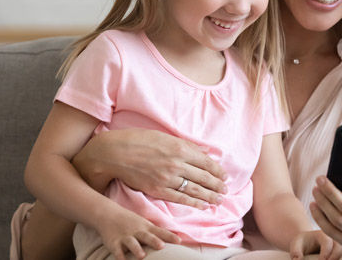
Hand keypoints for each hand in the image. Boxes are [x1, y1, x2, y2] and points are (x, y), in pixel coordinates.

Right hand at [73, 128, 227, 208]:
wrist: (115, 153)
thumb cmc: (139, 140)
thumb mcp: (165, 136)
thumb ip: (185, 145)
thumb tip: (204, 150)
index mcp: (179, 148)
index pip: (206, 162)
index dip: (218, 171)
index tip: (225, 176)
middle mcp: (176, 164)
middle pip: (204, 177)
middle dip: (217, 185)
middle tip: (226, 190)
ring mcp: (167, 178)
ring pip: (194, 190)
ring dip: (209, 196)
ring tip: (218, 199)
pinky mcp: (157, 189)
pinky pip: (180, 198)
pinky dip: (193, 202)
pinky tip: (202, 205)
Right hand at [95, 204, 180, 259]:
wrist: (108, 213)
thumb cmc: (131, 222)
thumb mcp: (145, 224)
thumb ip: (158, 232)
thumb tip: (178, 238)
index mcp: (146, 227)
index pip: (160, 232)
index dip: (169, 236)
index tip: (179, 241)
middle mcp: (137, 232)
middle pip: (147, 237)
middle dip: (154, 241)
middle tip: (162, 246)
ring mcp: (125, 237)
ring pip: (132, 244)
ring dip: (137, 249)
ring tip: (142, 256)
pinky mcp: (113, 243)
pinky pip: (116, 250)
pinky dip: (119, 256)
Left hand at [289, 230, 341, 259]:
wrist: (308, 242)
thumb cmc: (302, 243)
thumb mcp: (296, 245)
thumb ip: (296, 252)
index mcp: (322, 233)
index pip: (327, 241)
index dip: (325, 253)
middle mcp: (334, 236)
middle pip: (340, 245)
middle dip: (336, 256)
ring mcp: (341, 242)